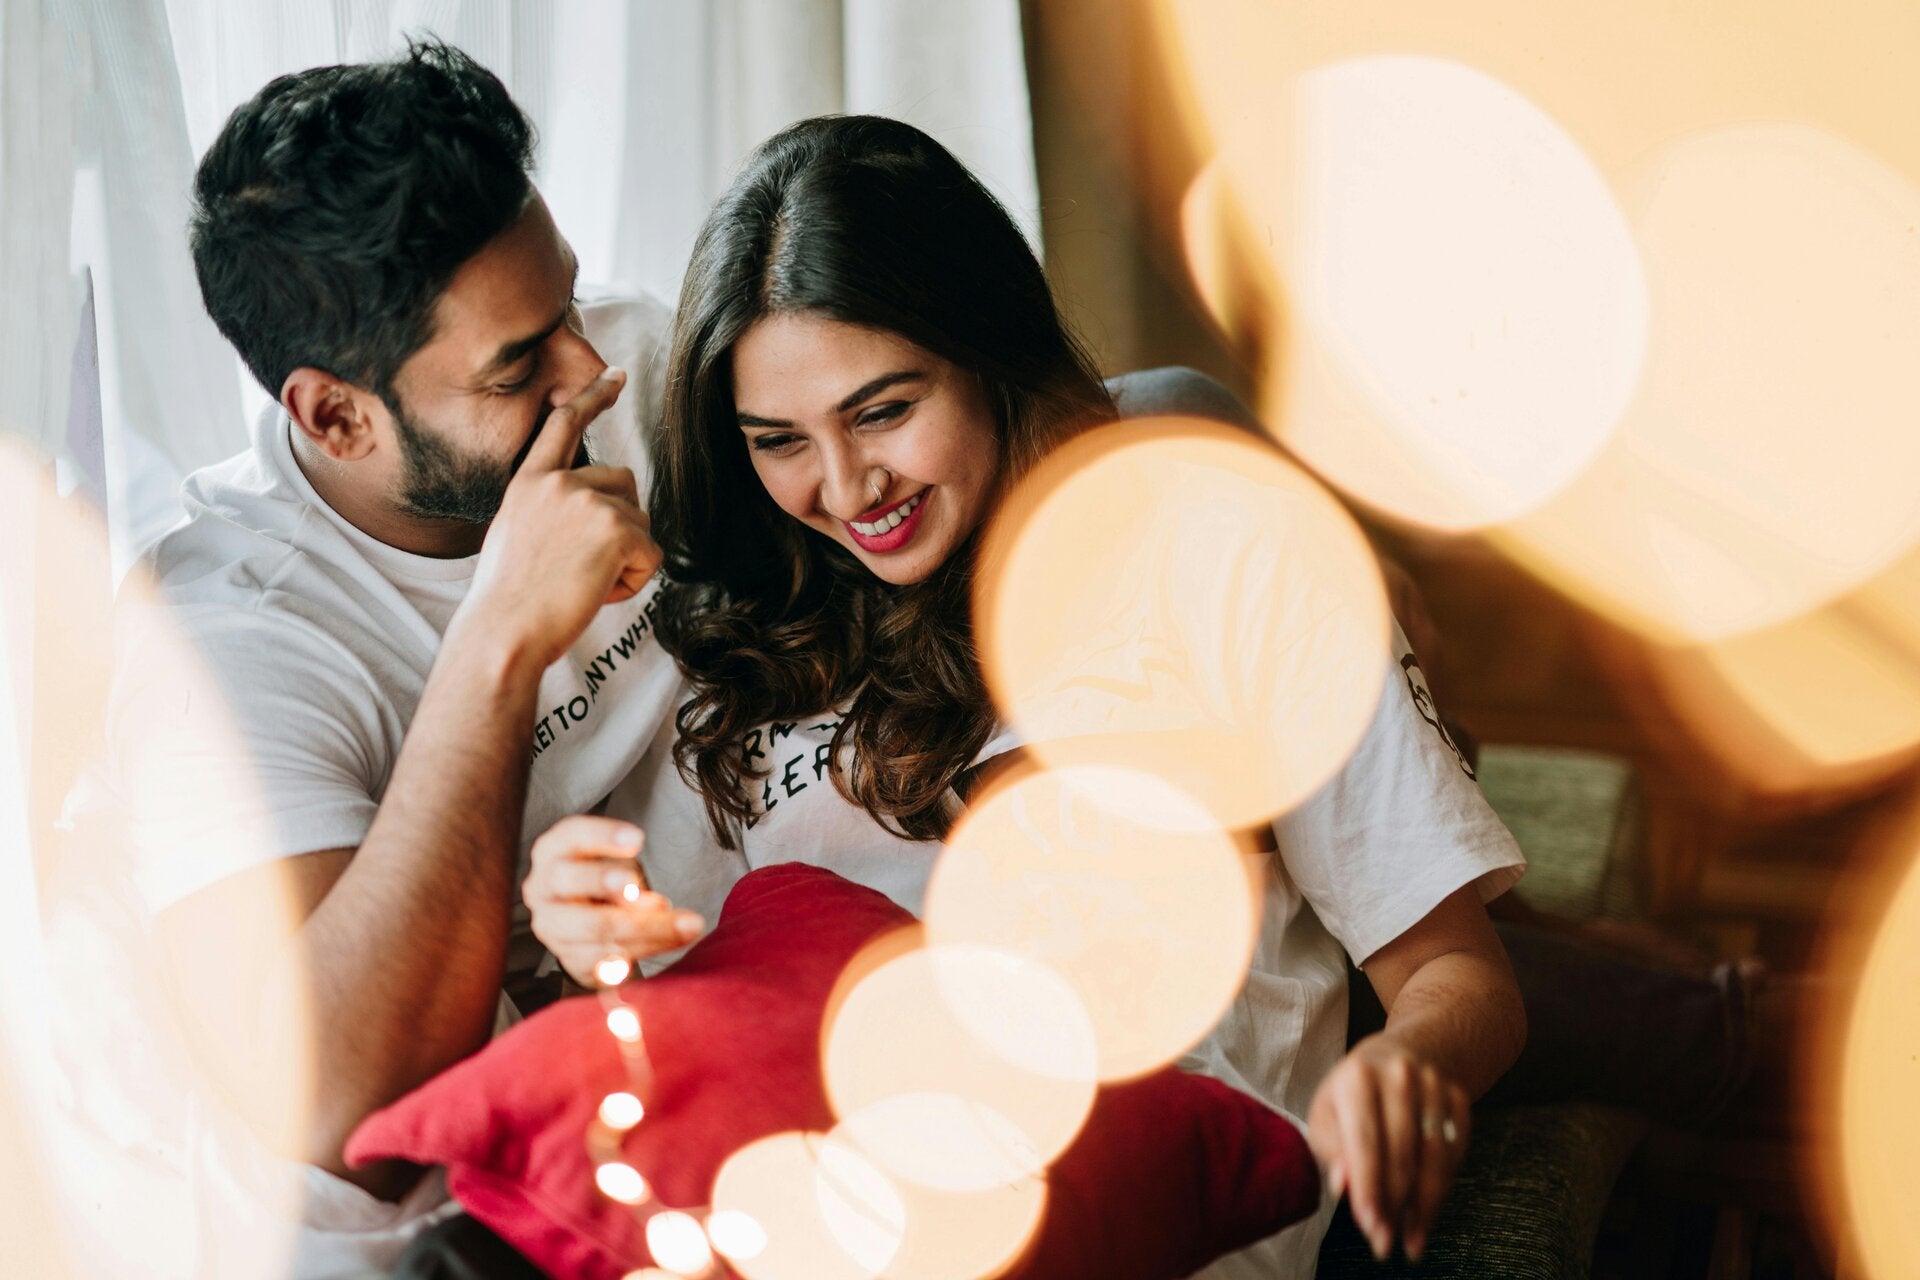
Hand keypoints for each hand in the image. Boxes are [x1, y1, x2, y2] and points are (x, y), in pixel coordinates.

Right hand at [460, 367, 662, 670]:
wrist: (504, 630)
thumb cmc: (509, 599)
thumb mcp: (517, 534)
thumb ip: (550, 510)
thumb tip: (592, 512)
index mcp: (529, 481)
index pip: (563, 425)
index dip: (593, 397)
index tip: (616, 375)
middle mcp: (559, 481)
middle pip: (624, 484)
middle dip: (619, 525)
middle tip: (578, 568)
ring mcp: (588, 501)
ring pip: (640, 522)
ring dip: (625, 558)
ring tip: (582, 582)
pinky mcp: (616, 528)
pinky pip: (651, 554)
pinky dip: (633, 580)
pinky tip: (597, 591)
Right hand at [522, 817, 704, 986]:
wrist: (587, 924)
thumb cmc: (603, 882)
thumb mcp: (617, 866)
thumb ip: (631, 878)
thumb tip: (654, 906)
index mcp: (554, 852)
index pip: (571, 835)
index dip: (602, 835)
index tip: (637, 839)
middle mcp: (543, 888)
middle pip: (569, 880)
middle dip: (605, 881)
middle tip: (637, 884)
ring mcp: (552, 927)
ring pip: (593, 927)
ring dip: (645, 927)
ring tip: (685, 925)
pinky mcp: (570, 959)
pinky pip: (602, 960)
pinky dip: (636, 954)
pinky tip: (663, 946)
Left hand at [1305, 1037, 1469, 1261]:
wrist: (1402, 1053)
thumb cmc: (1353, 1095)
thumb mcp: (1328, 1114)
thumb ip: (1332, 1150)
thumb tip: (1345, 1187)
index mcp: (1357, 1076)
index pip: (1365, 1141)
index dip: (1369, 1187)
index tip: (1370, 1225)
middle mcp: (1399, 1075)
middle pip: (1401, 1152)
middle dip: (1394, 1203)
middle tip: (1386, 1241)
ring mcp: (1434, 1084)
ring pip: (1434, 1156)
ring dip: (1423, 1205)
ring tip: (1411, 1239)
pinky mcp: (1459, 1097)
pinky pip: (1455, 1152)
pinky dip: (1443, 1187)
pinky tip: (1428, 1213)